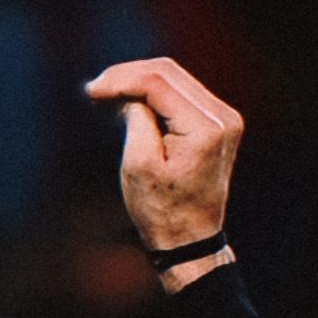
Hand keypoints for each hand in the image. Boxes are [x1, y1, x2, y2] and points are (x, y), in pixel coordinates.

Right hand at [85, 57, 242, 275]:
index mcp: (206, 129)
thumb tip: (130, 90)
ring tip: (107, 95)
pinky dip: (154, 95)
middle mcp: (223, 117)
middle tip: (96, 89)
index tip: (92, 91)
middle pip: (169, 73)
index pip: (159, 83)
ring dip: (139, 83)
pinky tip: (129, 103)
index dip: (121, 80)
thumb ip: (136, 117)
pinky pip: (182, 94)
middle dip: (128, 76)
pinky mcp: (218, 123)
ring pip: (174, 79)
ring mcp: (225, 119)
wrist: (190, 244)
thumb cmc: (162, 212)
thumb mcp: (139, 165)